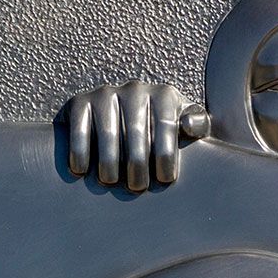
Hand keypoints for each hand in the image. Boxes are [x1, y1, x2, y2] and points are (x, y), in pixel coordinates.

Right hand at [64, 80, 209, 191]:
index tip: (164, 179)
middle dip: (137, 165)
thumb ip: (198, 125)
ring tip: (111, 181)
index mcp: (164, 96)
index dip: (166, 155)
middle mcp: (135, 89)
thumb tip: (188, 126)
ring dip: (109, 163)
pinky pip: (79, 131)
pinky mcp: (79, 102)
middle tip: (137, 187)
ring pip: (108, 134)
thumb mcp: (186, 127)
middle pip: (136, 133)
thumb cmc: (162, 132)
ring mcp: (105, 94)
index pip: (166, 127)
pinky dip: (80, 152)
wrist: (120, 121)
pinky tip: (82, 171)